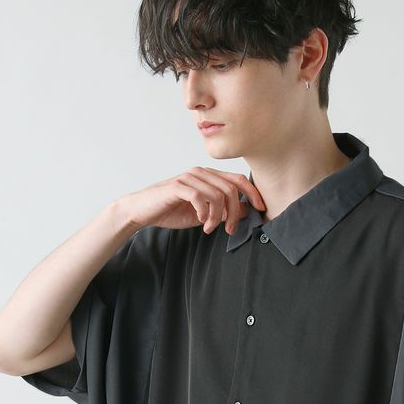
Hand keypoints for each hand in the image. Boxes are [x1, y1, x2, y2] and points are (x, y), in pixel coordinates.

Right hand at [120, 168, 265, 235]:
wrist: (143, 211)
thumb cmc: (172, 211)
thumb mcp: (204, 214)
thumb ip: (223, 211)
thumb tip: (245, 211)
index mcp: (209, 177)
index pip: (238, 179)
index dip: (252, 193)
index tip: (260, 209)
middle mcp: (201, 173)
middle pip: (231, 189)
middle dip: (235, 213)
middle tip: (228, 229)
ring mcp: (189, 178)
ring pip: (218, 195)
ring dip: (218, 217)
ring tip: (209, 228)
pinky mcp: (178, 186)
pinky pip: (201, 198)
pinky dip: (204, 213)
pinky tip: (200, 222)